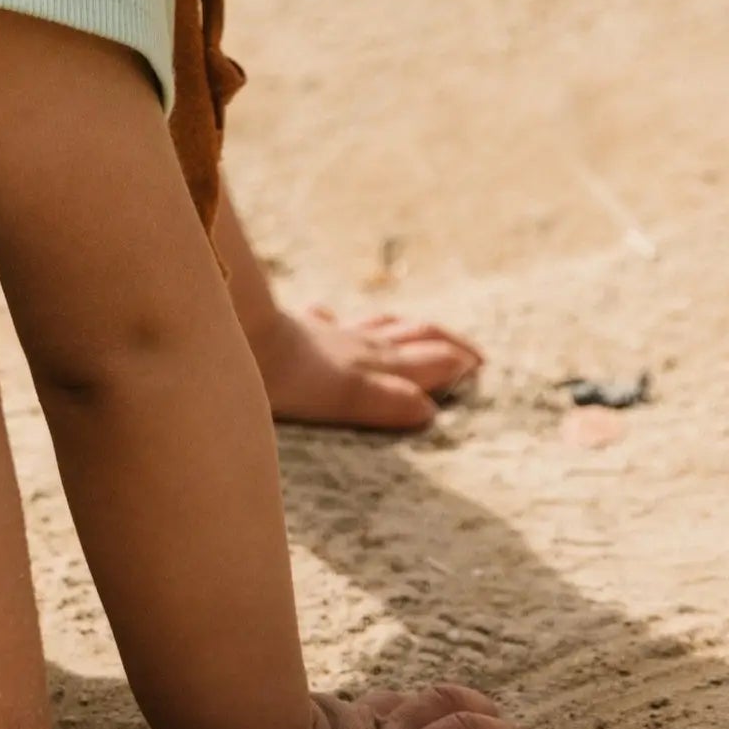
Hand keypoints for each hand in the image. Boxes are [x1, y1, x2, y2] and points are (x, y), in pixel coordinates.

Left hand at [247, 300, 482, 429]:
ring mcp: (329, 335)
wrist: (244, 337)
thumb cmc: (294, 377)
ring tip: (418, 331)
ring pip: (378, 326)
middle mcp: (360, 344)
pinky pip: (323, 322)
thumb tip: (430, 412)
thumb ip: (390, 402)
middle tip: (472, 354)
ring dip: (406, 330)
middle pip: (415, 335)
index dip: (458, 365)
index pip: (431, 359)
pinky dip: (336, 321)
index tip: (485, 372)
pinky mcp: (296, 332)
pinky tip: (328, 316)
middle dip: (447, 344)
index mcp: (378, 362)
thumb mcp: (349, 395)